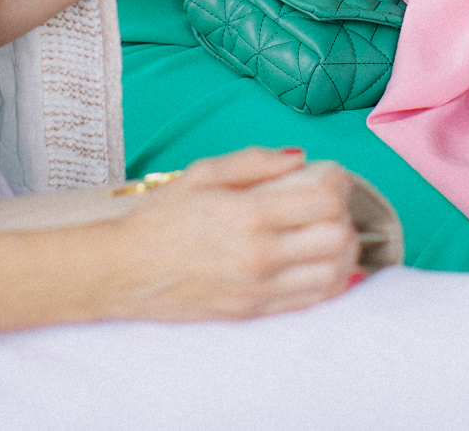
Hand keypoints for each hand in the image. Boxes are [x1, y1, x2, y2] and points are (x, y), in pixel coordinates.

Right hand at [111, 148, 360, 320]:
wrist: (123, 271)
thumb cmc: (159, 219)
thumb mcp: (201, 173)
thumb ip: (254, 161)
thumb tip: (299, 156)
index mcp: (247, 215)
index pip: (325, 201)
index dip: (339, 182)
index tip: (332, 175)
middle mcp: (259, 255)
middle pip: (338, 239)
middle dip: (345, 216)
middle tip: (331, 204)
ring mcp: (259, 289)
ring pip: (333, 274)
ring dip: (344, 251)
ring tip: (331, 234)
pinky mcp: (253, 312)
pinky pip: (311, 300)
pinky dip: (330, 280)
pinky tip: (321, 263)